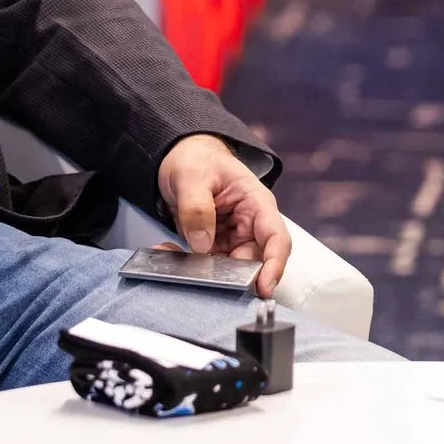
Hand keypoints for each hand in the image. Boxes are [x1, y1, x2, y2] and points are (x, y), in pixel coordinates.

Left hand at [156, 133, 290, 297]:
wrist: (183, 157)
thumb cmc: (197, 159)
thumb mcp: (192, 177)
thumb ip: (197, 208)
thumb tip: (202, 243)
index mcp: (256, 203)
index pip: (276, 238)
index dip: (274, 265)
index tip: (264, 286)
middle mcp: (250, 224)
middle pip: (252, 261)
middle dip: (227, 274)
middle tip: (199, 274)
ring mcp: (232, 237)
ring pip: (227, 268)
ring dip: (200, 269)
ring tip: (171, 255)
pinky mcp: (215, 245)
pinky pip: (205, 263)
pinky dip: (186, 263)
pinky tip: (167, 250)